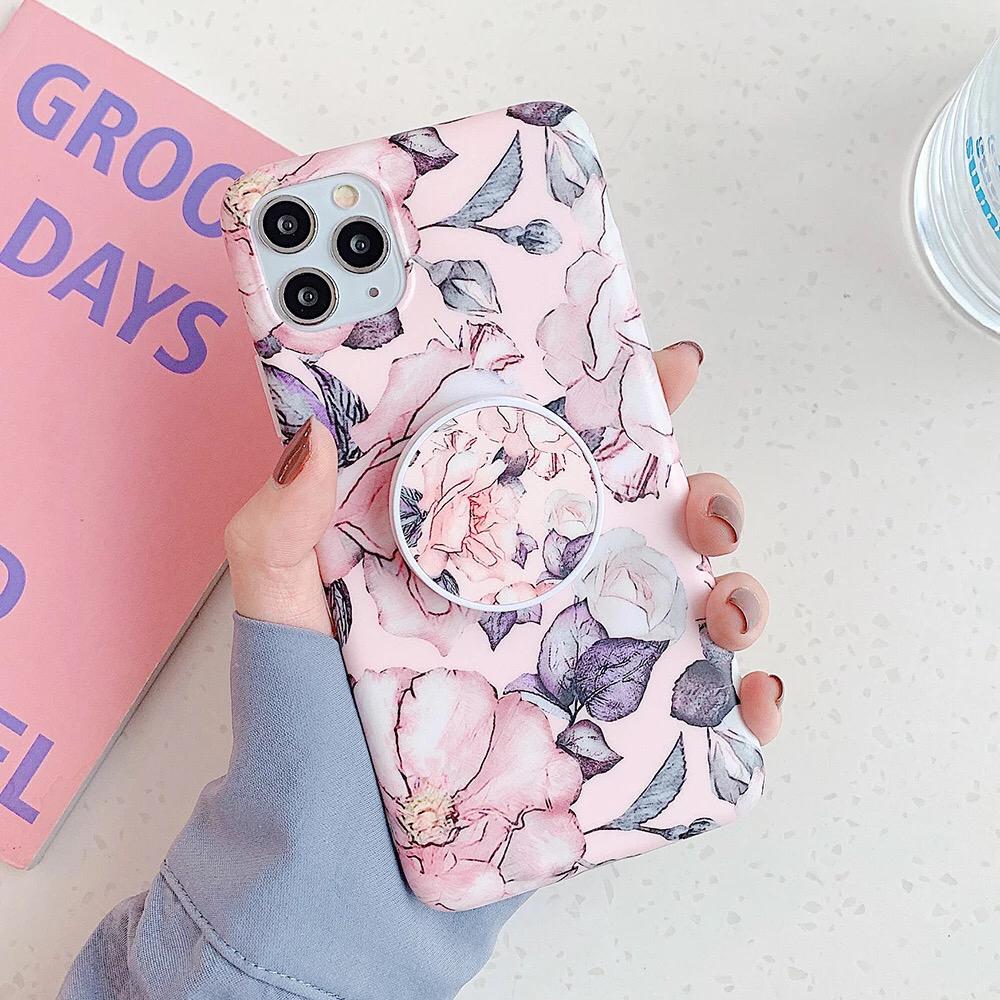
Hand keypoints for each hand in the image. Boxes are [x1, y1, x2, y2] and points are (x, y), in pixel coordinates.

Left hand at [225, 340, 782, 744]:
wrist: (334, 892)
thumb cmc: (304, 753)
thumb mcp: (281, 628)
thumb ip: (279, 534)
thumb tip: (310, 434)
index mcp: (474, 558)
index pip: (554, 465)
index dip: (614, 410)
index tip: (659, 369)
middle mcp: (535, 607)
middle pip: (643, 531)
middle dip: (700, 500)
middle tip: (702, 509)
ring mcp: (574, 678)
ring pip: (683, 614)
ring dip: (735, 593)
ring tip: (728, 605)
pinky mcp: (602, 755)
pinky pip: (695, 723)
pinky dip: (742, 707)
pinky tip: (752, 695)